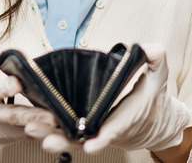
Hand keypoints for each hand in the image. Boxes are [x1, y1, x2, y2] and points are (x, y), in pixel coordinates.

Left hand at [31, 44, 191, 153]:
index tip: (89, 144)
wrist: (156, 123)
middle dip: (65, 139)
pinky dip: (52, 133)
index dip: (102, 137)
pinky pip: (68, 136)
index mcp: (128, 116)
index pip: (115, 128)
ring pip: (72, 139)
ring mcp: (96, 132)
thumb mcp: (159, 75)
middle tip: (46, 138)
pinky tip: (32, 128)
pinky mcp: (87, 131)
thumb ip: (154, 59)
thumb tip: (150, 47)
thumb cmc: (155, 97)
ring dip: (52, 137)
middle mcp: (109, 128)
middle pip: (85, 138)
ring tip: (33, 131)